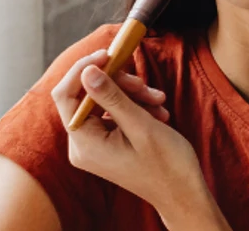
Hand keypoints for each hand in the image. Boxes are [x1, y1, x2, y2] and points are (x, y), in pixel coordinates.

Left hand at [52, 50, 231, 230]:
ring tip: (158, 102)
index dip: (83, 69)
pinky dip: (135, 107)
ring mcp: (94, 144)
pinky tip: (156, 112)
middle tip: (145, 86)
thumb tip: (87, 70)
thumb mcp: (140, 125)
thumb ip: (111, 97)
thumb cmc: (166, 165)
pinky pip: (114, 113)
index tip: (109, 55)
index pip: (65, 95)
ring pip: (104, 101)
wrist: (183, 193)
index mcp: (84, 143)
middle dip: (119, 85)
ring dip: (132, 95)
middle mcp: (82, 145)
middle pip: (87, 95)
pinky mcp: (106, 142)